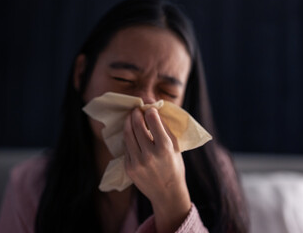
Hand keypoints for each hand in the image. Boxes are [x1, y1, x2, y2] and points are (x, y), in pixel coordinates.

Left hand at [123, 107, 190, 232]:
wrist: (167, 193)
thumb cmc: (174, 167)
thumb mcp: (175, 147)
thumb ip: (165, 129)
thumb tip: (155, 111)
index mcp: (165, 148)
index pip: (153, 121)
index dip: (150, 111)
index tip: (149, 108)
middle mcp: (150, 155)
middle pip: (137, 126)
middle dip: (136, 114)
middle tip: (136, 110)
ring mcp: (137, 162)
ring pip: (128, 135)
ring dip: (128, 123)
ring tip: (131, 118)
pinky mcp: (129, 168)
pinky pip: (126, 147)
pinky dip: (129, 138)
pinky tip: (131, 134)